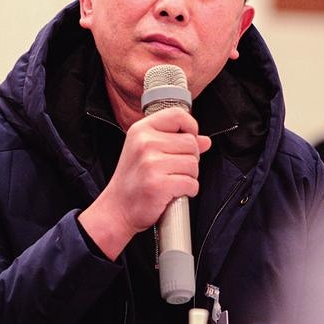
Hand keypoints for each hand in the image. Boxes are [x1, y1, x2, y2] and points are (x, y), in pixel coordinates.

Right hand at [78, 107, 210, 259]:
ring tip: (171, 180)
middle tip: (172, 170)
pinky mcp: (158, 184)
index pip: (178, 115)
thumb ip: (176, 141)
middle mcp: (145, 143)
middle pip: (191, 143)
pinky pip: (191, 183)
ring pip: (193, 164)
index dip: (190, 127)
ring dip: (189, 176)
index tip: (187, 140)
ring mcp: (151, 163)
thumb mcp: (148, 152)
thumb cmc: (133, 179)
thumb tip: (205, 141)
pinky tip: (173, 192)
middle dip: (190, 159)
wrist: (117, 208)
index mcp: (141, 130)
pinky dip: (188, 191)